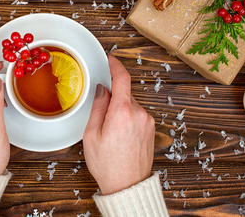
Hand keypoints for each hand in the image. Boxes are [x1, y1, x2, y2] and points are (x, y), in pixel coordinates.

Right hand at [83, 55, 154, 194]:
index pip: (122, 79)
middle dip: (112, 98)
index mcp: (123, 112)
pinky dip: (127, 118)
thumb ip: (98, 107)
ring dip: (120, 110)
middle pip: (124, 94)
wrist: (128, 186)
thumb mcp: (92, 135)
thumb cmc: (107, 164)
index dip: (115, 65)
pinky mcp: (152, 129)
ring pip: (131, 105)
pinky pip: (137, 115)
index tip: (110, 59)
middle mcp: (140, 114)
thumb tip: (103, 90)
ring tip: (110, 133)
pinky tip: (119, 136)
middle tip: (100, 118)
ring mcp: (148, 121)